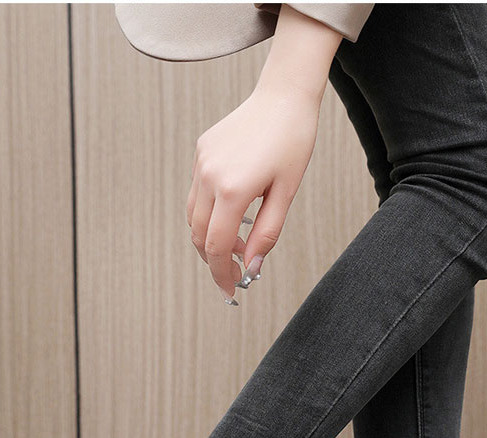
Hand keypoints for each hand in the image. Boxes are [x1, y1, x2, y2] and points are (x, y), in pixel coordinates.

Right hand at [187, 83, 319, 303]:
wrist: (284, 97)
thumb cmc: (293, 143)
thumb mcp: (286, 194)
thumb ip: (266, 234)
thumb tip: (251, 266)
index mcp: (232, 189)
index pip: (216, 246)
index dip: (222, 274)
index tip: (231, 291)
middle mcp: (209, 176)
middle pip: (199, 235)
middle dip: (214, 260)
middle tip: (235, 274)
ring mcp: (201, 163)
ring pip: (193, 217)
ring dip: (210, 238)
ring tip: (237, 245)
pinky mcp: (201, 152)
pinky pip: (196, 194)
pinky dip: (208, 214)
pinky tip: (232, 215)